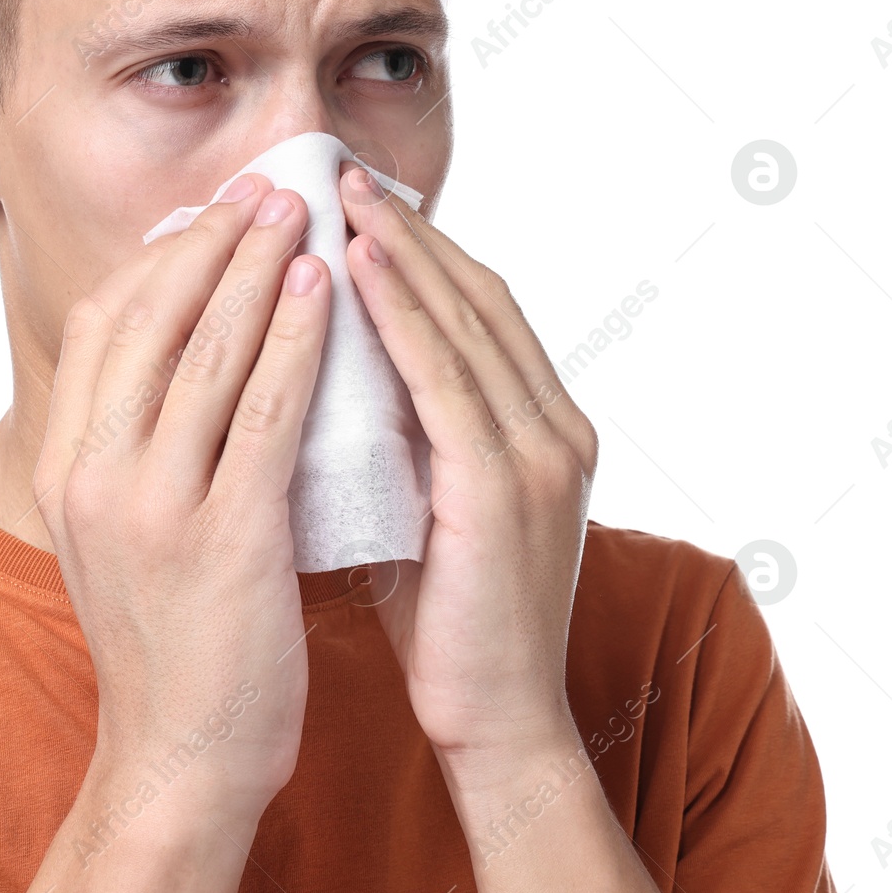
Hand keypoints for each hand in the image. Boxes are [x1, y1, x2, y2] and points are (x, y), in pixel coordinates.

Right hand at [33, 174, 330, 825]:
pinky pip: (264, 414)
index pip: (102, 325)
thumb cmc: (168, 639)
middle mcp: (93, 474)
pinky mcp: (222, 540)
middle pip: (148, 318)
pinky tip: (324, 295)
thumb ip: (135, 444)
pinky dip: (294, 342)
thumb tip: (180, 355)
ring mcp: (152, 506)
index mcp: (66, 466)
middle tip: (266, 186)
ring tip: (301, 212)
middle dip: (211, 239)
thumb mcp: (120, 529)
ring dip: (257, 267)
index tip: (215, 213)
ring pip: (205, 351)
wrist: (179, 757)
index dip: (161, 257)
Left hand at [338, 165, 598, 772]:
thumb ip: (409, 439)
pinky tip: (355, 266)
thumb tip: (338, 377)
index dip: (421, 250)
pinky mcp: (505, 486)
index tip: (358, 203)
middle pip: (477, 295)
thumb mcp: (430, 505)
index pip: (479, 311)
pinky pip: (445, 377)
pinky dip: (402, 314)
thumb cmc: (451, 620)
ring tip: (337, 194)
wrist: (497, 721)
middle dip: (407, 230)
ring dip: (399, 250)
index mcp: (541, 428)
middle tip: (340, 171)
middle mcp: (554, 426)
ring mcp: (539, 452)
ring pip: (465, 320)